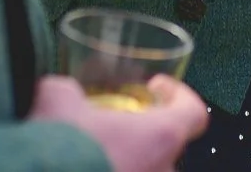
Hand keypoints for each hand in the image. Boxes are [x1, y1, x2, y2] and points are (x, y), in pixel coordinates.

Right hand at [30, 74, 208, 171]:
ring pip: (143, 171)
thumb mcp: (56, 97)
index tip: (159, 87)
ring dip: (126, 160)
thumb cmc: (56, 145)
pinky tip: (80, 167)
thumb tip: (65, 93)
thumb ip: (70, 91)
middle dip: (143, 134)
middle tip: (115, 123)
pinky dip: (108, 171)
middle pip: (166, 147)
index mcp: (159, 137)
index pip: (194, 114)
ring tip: (91, 151)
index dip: (180, 95)